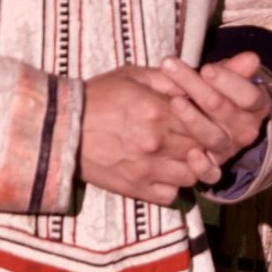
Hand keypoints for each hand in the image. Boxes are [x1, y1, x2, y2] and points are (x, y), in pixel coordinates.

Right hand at [80, 66, 223, 204]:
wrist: (59, 128)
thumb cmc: (97, 96)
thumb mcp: (132, 76)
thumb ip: (169, 79)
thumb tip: (200, 81)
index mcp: (158, 110)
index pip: (206, 119)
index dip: (212, 120)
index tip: (209, 117)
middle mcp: (157, 142)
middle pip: (204, 149)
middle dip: (208, 143)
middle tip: (202, 137)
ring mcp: (147, 169)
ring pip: (193, 176)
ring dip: (193, 166)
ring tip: (184, 155)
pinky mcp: (135, 188)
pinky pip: (171, 195)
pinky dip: (174, 186)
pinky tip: (166, 173)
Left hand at [144, 52, 271, 166]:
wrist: (211, 125)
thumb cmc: (214, 94)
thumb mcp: (223, 80)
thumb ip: (233, 71)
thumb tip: (252, 58)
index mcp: (254, 107)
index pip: (248, 96)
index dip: (228, 82)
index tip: (206, 69)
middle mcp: (246, 131)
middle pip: (224, 110)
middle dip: (196, 87)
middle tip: (171, 68)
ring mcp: (228, 151)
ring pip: (213, 137)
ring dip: (193, 119)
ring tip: (173, 102)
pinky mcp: (213, 171)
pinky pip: (211, 174)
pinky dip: (202, 166)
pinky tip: (191, 154)